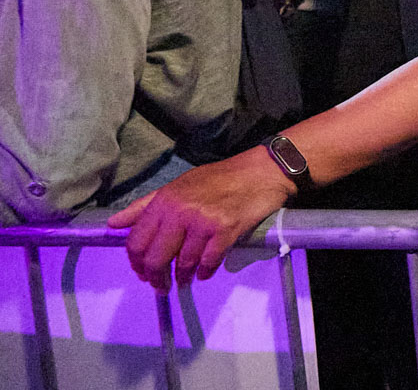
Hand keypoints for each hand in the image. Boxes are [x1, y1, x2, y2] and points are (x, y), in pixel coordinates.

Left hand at [106, 149, 295, 291]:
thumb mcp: (179, 185)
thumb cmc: (220, 178)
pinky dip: (204, 272)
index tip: (142, 272)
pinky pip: (208, 262)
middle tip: (161, 285)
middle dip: (155, 277)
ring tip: (184, 280)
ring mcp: (203, 222)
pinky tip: (204, 273)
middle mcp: (180, 211)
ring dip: (182, 277)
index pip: (137, 241)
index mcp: (164, 200)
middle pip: (155, 258)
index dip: (136, 262)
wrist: (261, 172)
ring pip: (182, 263)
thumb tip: (114, 223)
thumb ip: (145, 205)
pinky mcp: (225, 231)